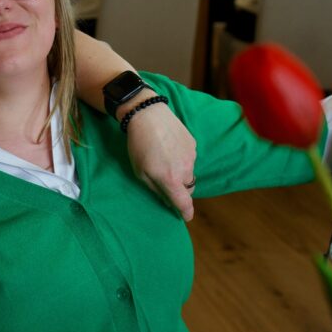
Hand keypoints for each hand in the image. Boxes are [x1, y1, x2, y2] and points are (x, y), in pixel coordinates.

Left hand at [122, 92, 196, 220]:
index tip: (185, 217)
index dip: (186, 212)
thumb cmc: (139, 146)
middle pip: (187, 188)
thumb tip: (167, 201)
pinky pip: (189, 158)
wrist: (147, 115)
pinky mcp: (193, 143)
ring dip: (179, 172)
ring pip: (188, 172)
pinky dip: (181, 158)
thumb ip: (155, 189)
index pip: (184, 202)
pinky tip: (168, 147)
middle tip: (164, 181)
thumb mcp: (140, 172)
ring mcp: (191, 156)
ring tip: (162, 158)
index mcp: (171, 179)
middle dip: (179, 189)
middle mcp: (185, 169)